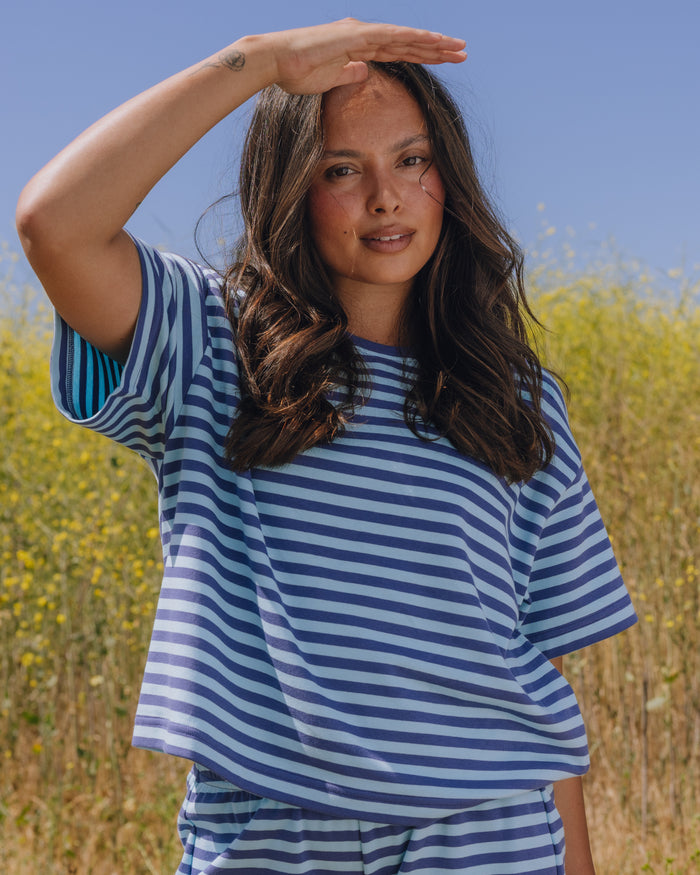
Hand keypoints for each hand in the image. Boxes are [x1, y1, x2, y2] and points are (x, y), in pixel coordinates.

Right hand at [265, 18, 466, 94]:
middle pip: (408, 42)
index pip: (399, 51)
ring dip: (433, 43)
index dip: (423, 55)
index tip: (445, 61)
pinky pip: (392, 37)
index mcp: (359, 47)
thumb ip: (349, 74)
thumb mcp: (330, 79)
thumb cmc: (296, 74)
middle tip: (463, 52)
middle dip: (436, 48)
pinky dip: (414, 39)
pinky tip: (433, 42)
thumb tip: (364, 73)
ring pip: (406, 37)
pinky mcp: (356, 35)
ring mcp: (361, 33)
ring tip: (458, 48)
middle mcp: (364, 35)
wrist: (274, 61)